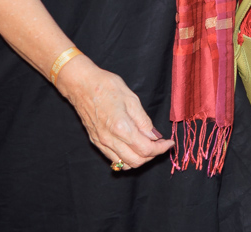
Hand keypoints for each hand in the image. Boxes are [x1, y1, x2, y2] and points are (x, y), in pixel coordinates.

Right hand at [53, 56, 171, 169]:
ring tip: (148, 146)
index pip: (146, 149)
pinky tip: (133, 146)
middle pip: (136, 161)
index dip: (161, 149)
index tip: (169, 143)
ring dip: (139, 159)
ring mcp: (101, 143)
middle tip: (160, 144)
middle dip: (152, 155)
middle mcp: (110, 140)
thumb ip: (144, 121)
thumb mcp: (131, 99)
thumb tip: (155, 136)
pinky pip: (113, 159)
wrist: (81, 85)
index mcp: (121, 128)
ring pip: (124, 164)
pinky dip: (126, 158)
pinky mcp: (95, 142)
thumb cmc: (106, 87)